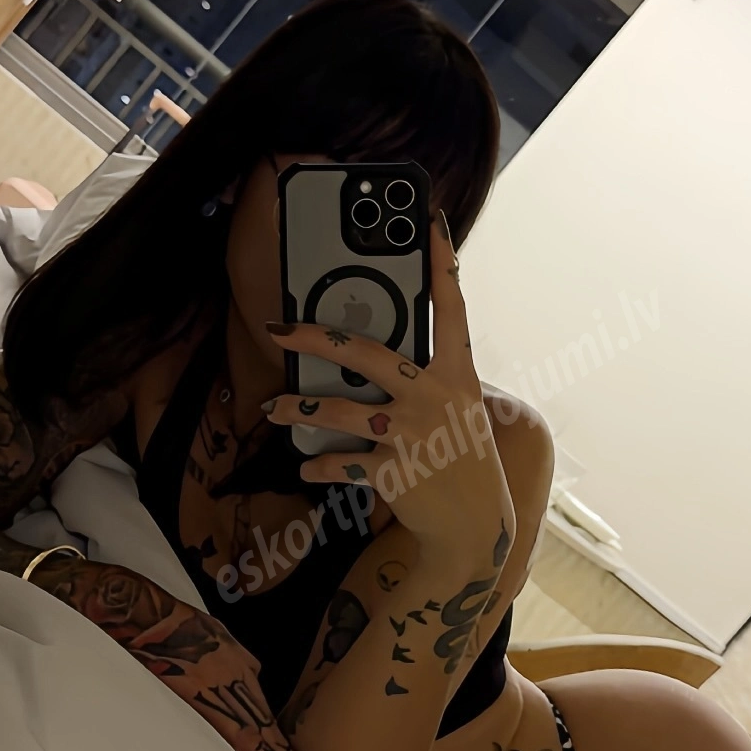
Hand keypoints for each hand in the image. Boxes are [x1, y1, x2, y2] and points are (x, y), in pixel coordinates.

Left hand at [263, 216, 513, 566]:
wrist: (475, 528)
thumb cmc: (462, 460)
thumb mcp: (458, 412)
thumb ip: (426, 380)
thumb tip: (369, 359)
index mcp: (456, 374)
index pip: (451, 308)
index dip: (442, 264)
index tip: (432, 223)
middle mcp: (434, 397)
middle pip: (366, 352)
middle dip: (315, 336)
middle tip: (278, 327)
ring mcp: (412, 434)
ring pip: (337, 410)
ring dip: (297, 410)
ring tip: (275, 410)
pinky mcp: (392, 470)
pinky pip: (340, 461)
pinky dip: (319, 464)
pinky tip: (307, 463)